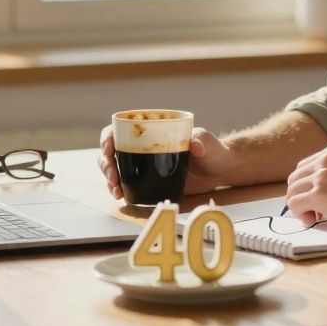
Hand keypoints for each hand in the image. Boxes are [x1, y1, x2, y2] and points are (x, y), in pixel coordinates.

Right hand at [97, 125, 234, 200]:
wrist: (220, 170)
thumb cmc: (212, 149)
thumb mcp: (206, 141)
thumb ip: (201, 141)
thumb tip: (195, 146)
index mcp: (151, 130)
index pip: (120, 129)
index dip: (108, 138)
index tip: (109, 149)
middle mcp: (142, 146)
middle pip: (112, 151)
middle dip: (106, 164)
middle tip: (113, 177)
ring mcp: (143, 165)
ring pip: (115, 168)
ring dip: (109, 179)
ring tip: (115, 190)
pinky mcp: (147, 181)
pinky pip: (126, 183)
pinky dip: (118, 189)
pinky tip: (119, 196)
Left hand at [284, 144, 326, 227]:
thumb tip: (323, 190)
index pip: (304, 166)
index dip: (307, 185)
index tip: (318, 198)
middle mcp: (324, 160)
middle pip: (294, 178)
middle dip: (301, 195)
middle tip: (315, 210)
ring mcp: (320, 176)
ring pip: (292, 191)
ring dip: (300, 205)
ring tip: (316, 215)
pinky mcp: (319, 194)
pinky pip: (294, 204)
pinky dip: (300, 214)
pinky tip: (313, 219)